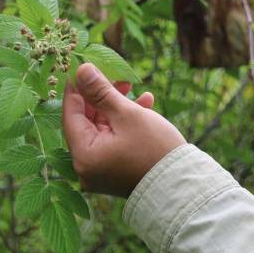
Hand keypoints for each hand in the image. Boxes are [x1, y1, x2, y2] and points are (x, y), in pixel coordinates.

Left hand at [62, 63, 185, 196]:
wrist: (183, 185)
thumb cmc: (154, 149)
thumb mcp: (127, 114)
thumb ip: (101, 91)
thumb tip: (82, 69)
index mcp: (83, 155)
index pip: (70, 114)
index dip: (77, 88)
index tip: (83, 66)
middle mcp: (86, 167)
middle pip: (87, 122)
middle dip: (102, 96)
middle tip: (115, 75)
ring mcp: (100, 172)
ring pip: (102, 130)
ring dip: (116, 107)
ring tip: (133, 86)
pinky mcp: (115, 172)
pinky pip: (113, 142)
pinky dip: (124, 125)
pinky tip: (144, 105)